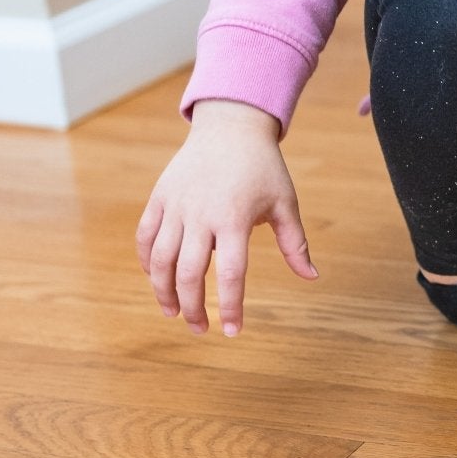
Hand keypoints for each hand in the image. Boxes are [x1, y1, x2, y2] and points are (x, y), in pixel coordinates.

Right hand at [135, 100, 316, 335]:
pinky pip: (145, 236)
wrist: (231, 126)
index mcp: (234, 219)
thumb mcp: (285, 202)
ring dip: (163, 292)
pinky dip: (147, 261)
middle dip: (193, 308)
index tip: (233, 331)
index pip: (230, 275)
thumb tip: (311, 277)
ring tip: (173, 312)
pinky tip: (157, 279)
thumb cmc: (263, 167)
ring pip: (159, 260)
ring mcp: (176, 205)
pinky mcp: (160, 197)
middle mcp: (201, 214)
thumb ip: (295, 243)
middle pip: (188, 274)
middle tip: (200, 329)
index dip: (231, 307)